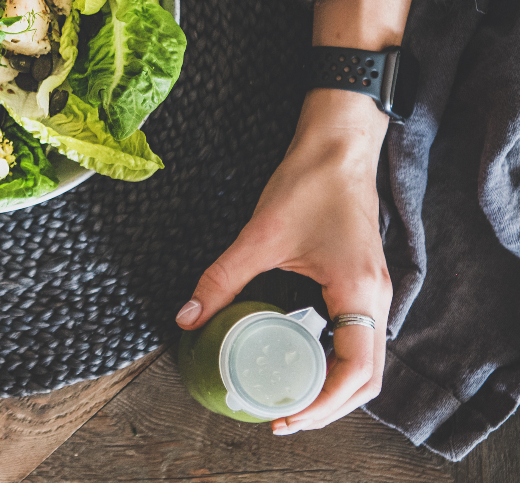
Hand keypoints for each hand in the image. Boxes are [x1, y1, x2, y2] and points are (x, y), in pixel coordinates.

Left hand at [176, 88, 392, 432]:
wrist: (337, 145)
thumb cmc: (308, 183)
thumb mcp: (259, 235)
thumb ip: (221, 278)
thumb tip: (186, 316)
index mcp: (358, 294)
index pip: (355, 372)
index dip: (322, 405)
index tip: (285, 417)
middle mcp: (376, 300)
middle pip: (367, 380)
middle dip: (328, 408)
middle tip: (283, 419)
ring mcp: (375, 292)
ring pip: (366, 361)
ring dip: (333, 388)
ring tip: (290, 400)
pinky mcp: (363, 284)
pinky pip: (358, 338)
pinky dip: (334, 362)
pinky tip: (300, 360)